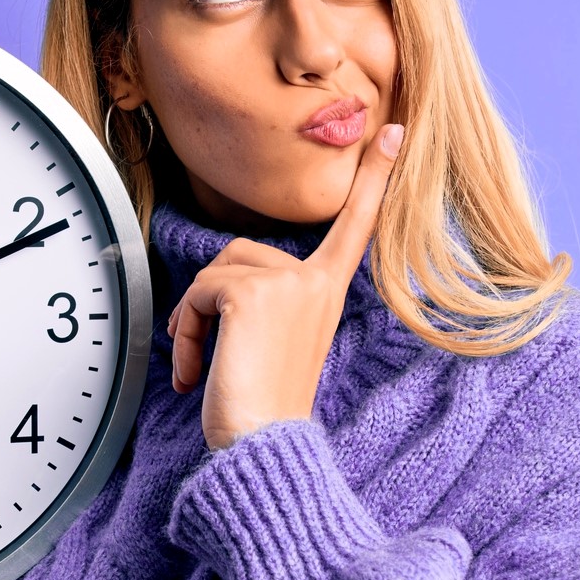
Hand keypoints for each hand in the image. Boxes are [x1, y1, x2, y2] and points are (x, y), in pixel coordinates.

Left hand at [168, 123, 402, 449]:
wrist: (261, 447)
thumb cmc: (261, 410)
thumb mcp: (272, 343)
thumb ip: (267, 302)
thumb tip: (222, 292)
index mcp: (327, 292)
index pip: (354, 225)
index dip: (375, 178)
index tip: (395, 132)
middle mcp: (316, 282)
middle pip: (237, 253)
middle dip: (208, 302)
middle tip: (208, 356)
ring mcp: (289, 284)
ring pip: (212, 272)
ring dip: (192, 321)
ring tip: (203, 366)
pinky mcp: (255, 293)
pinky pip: (198, 291)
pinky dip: (184, 331)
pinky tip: (196, 371)